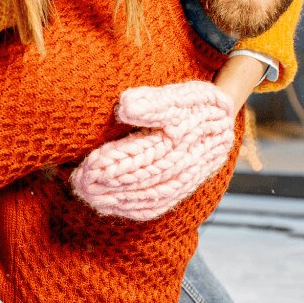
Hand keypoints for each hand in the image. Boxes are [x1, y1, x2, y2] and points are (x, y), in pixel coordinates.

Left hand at [70, 81, 236, 220]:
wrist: (222, 125)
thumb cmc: (195, 105)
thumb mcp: (181, 95)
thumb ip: (154, 100)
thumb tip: (125, 105)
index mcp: (190, 130)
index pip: (153, 147)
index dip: (122, 158)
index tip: (92, 164)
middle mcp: (192, 158)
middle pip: (149, 174)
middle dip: (113, 180)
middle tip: (81, 181)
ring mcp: (190, 178)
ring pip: (152, 193)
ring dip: (119, 197)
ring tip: (88, 194)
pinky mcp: (184, 191)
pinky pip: (159, 204)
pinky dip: (132, 207)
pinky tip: (108, 206)